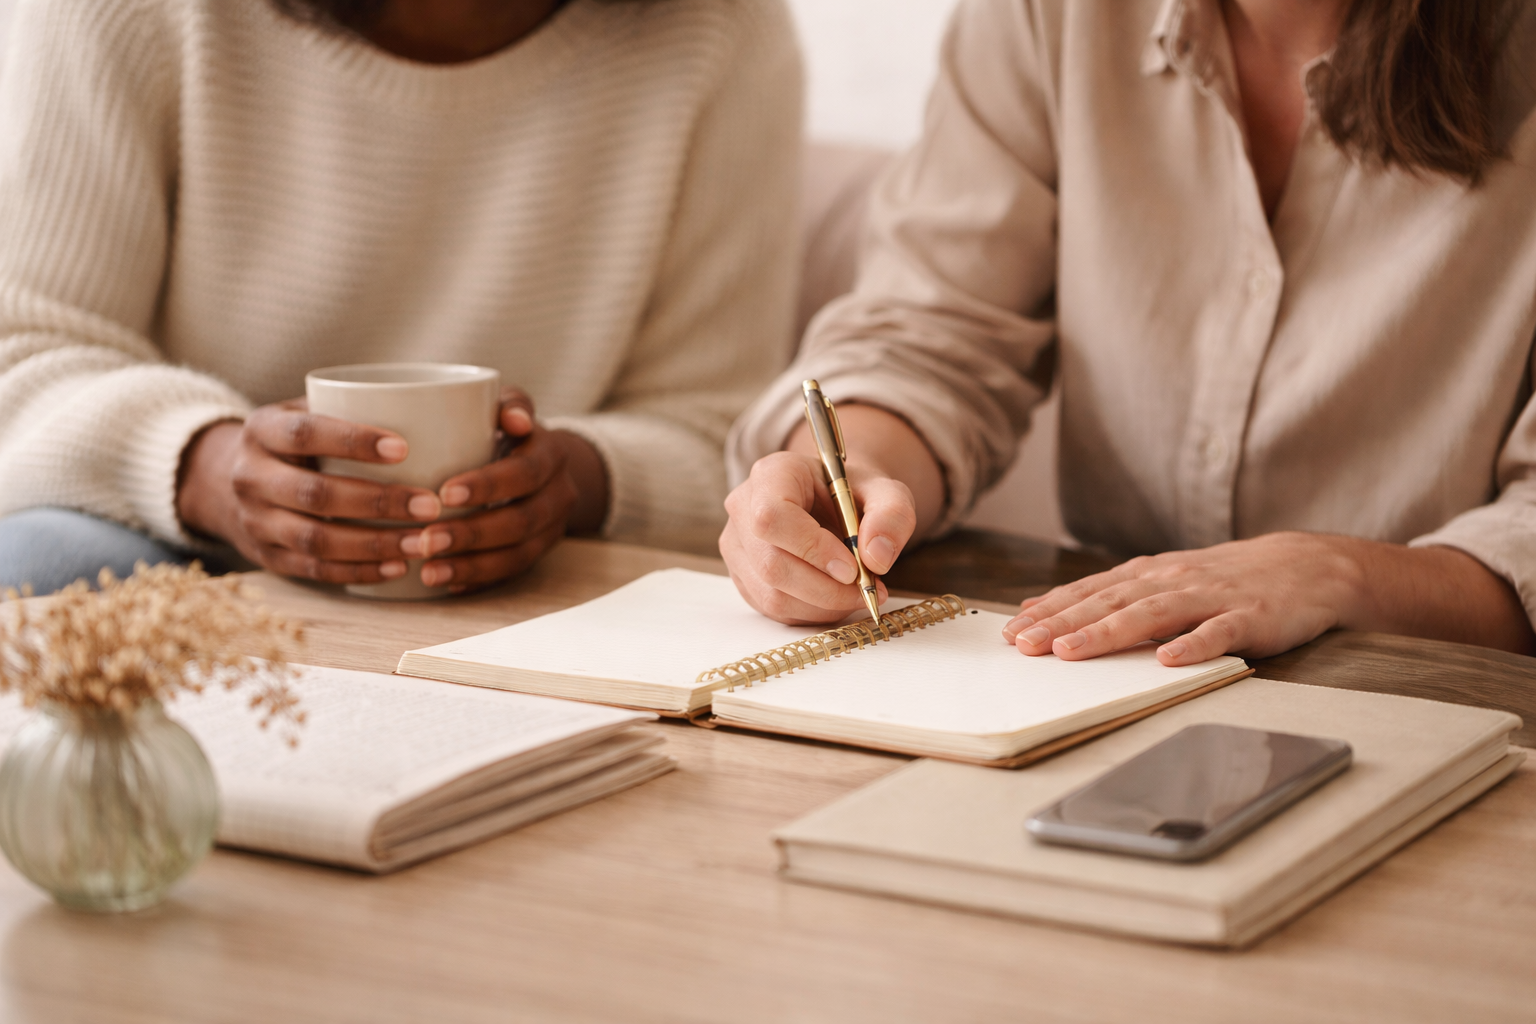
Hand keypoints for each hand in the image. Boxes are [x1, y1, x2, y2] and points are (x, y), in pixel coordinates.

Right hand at [176, 398, 442, 583]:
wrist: (226, 482)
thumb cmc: (293, 439)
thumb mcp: (304, 410)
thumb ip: (347, 406)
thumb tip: (425, 406)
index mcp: (261, 430)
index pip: (304, 433)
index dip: (353, 440)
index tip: (404, 448)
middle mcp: (250, 476)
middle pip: (315, 494)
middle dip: (378, 502)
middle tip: (430, 504)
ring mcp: (255, 521)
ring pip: (316, 539)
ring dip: (374, 544)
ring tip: (422, 542)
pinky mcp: (267, 557)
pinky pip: (315, 569)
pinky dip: (358, 572)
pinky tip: (397, 568)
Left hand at [402, 388, 605, 592]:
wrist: (541, 464)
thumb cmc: (507, 430)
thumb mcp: (510, 406)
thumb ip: (510, 402)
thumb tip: (514, 418)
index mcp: (552, 455)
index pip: (526, 473)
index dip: (489, 485)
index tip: (444, 492)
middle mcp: (560, 495)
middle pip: (522, 521)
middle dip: (473, 534)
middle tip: (426, 540)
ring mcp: (553, 529)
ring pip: (519, 555)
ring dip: (472, 566)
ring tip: (429, 571)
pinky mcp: (539, 554)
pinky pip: (512, 574)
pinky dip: (479, 580)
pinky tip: (446, 583)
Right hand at [719, 450, 912, 623]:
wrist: (835, 504)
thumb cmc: (855, 495)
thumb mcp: (887, 493)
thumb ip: (891, 516)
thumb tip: (876, 557)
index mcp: (772, 474)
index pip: (772, 516)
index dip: (811, 548)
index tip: (851, 567)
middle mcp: (743, 509)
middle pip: (771, 564)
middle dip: (825, 588)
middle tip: (865, 589)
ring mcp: (739, 547)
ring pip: (771, 595)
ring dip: (822, 605)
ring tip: (855, 593)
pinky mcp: (744, 578)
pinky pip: (773, 610)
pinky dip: (812, 613)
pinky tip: (835, 598)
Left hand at [1003, 532, 1535, 662]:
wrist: (1308, 566)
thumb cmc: (1225, 581)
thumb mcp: (1163, 582)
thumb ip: (1110, 596)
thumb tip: (1044, 611)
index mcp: (1148, 575)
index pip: (1088, 592)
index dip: (1049, 612)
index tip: (1011, 633)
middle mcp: (1172, 580)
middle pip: (1109, 602)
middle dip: (1063, 623)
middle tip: (1024, 646)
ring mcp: (1211, 596)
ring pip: (1151, 614)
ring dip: (1109, 632)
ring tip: (1071, 651)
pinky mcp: (1250, 617)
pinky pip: (1217, 632)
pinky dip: (1192, 645)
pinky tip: (1166, 661)